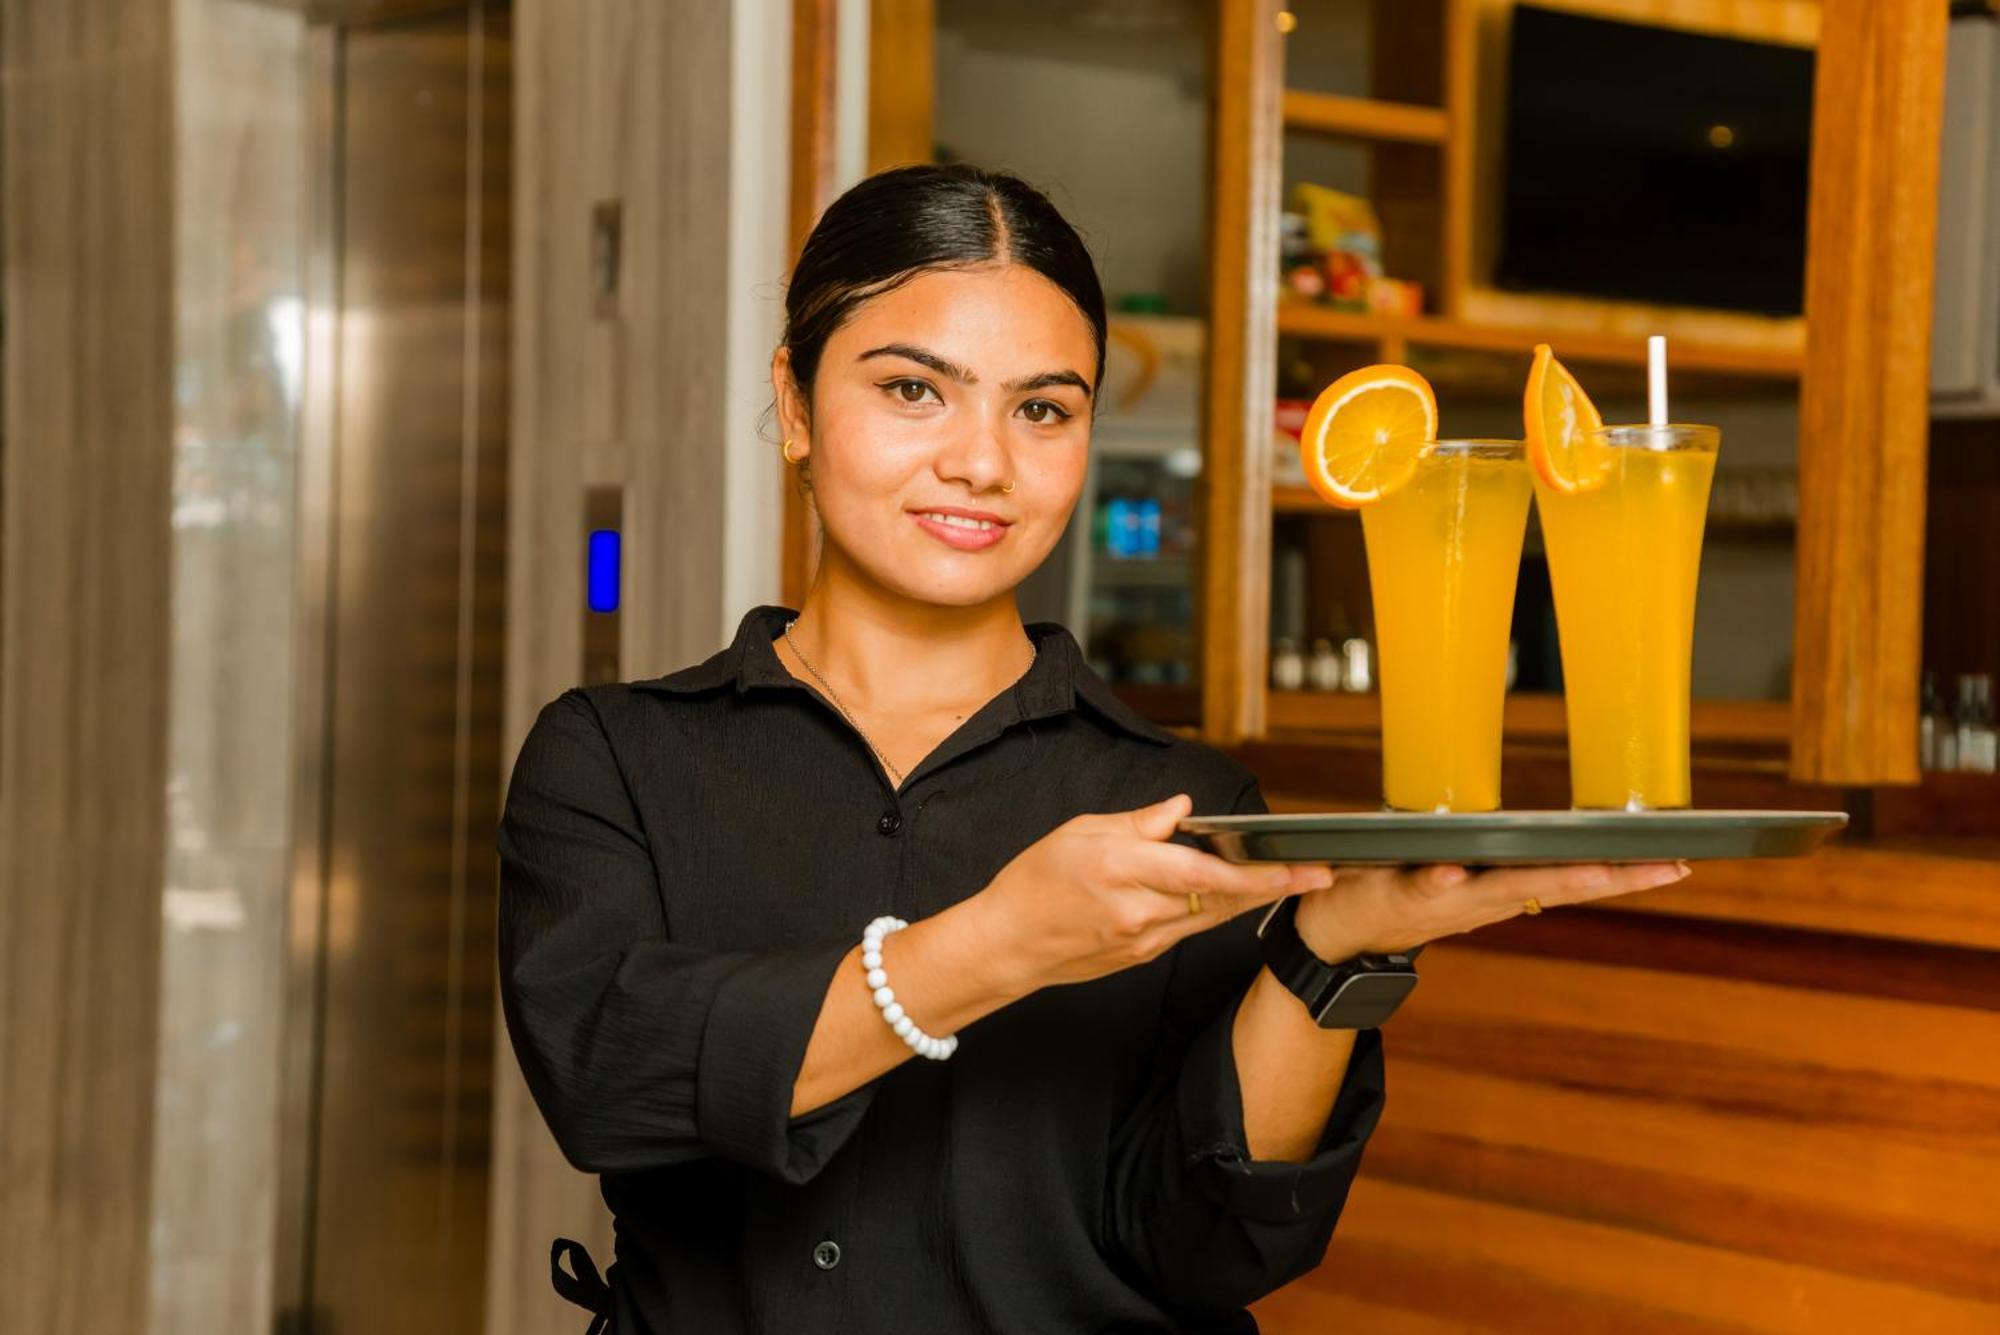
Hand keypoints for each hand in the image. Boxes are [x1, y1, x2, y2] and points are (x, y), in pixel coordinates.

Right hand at [970, 792, 1335, 995]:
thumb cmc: (1033, 883)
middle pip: (1222, 899)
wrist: (1006, 945)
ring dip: (1250, 898)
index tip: (1297, 868)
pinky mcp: (1144, 956)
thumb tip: (1180, 809)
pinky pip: (1190, 928)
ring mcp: (1144, 940)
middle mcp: (1140, 910)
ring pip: (1212, 916)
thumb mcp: (1080, 832)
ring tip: (1288, 879)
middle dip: (1273, 886)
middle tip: (1319, 874)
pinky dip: (1216, 909)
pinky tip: (1233, 894)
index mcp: (1122, 869)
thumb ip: (1138, 822)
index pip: (1205, 872)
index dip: (1257, 874)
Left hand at [1293, 859, 1692, 961]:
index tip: (1680, 862)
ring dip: (1537, 879)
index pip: (1575, 877)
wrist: (1338, 932)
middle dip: (1604, 876)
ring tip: (1587, 867)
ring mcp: (1443, 896)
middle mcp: (1483, 896)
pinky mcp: (1397, 890)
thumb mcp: (1469, 879)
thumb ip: (1511, 865)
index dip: (1627, 874)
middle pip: (1553, 884)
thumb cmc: (1408, 890)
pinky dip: (1437, 879)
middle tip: (1659, 866)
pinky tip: (1453, 868)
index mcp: (1504, 886)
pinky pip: (1419, 883)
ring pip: (1497, 887)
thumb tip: (1568, 846)